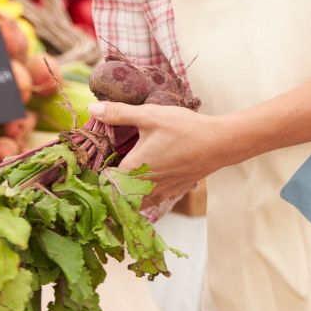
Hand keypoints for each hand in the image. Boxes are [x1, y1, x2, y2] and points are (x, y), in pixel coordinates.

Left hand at [88, 101, 233, 207]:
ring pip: (134, 202)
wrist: (219, 143)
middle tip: (103, 171)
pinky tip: (144, 177)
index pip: (104, 182)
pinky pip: (150, 201)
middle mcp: (145, 187)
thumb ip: (119, 113)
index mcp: (134, 169)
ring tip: (121, 176)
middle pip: (117, 196)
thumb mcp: (149, 116)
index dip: (95, 175)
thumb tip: (92, 108)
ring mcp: (161, 193)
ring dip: (125, 193)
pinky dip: (142, 195)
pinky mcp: (173, 192)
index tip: (91, 165)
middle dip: (108, 187)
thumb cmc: (184, 129)